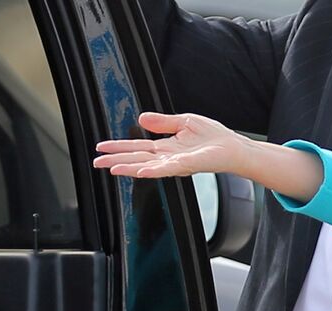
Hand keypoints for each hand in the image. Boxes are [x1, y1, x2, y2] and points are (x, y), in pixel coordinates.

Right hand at [93, 112, 246, 177]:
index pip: (137, 147)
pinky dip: (152, 171)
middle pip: (137, 158)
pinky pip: (167, 169)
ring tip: (112, 168)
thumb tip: (142, 118)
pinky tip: (141, 171)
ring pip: (147, 166)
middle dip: (116, 160)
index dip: (118, 147)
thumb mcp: (184, 122)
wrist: (234, 148)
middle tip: (97, 162)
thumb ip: (163, 122)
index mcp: (166, 147)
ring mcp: (176, 163)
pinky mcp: (187, 165)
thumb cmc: (213, 137)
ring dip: (129, 167)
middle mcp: (168, 158)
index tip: (102, 147)